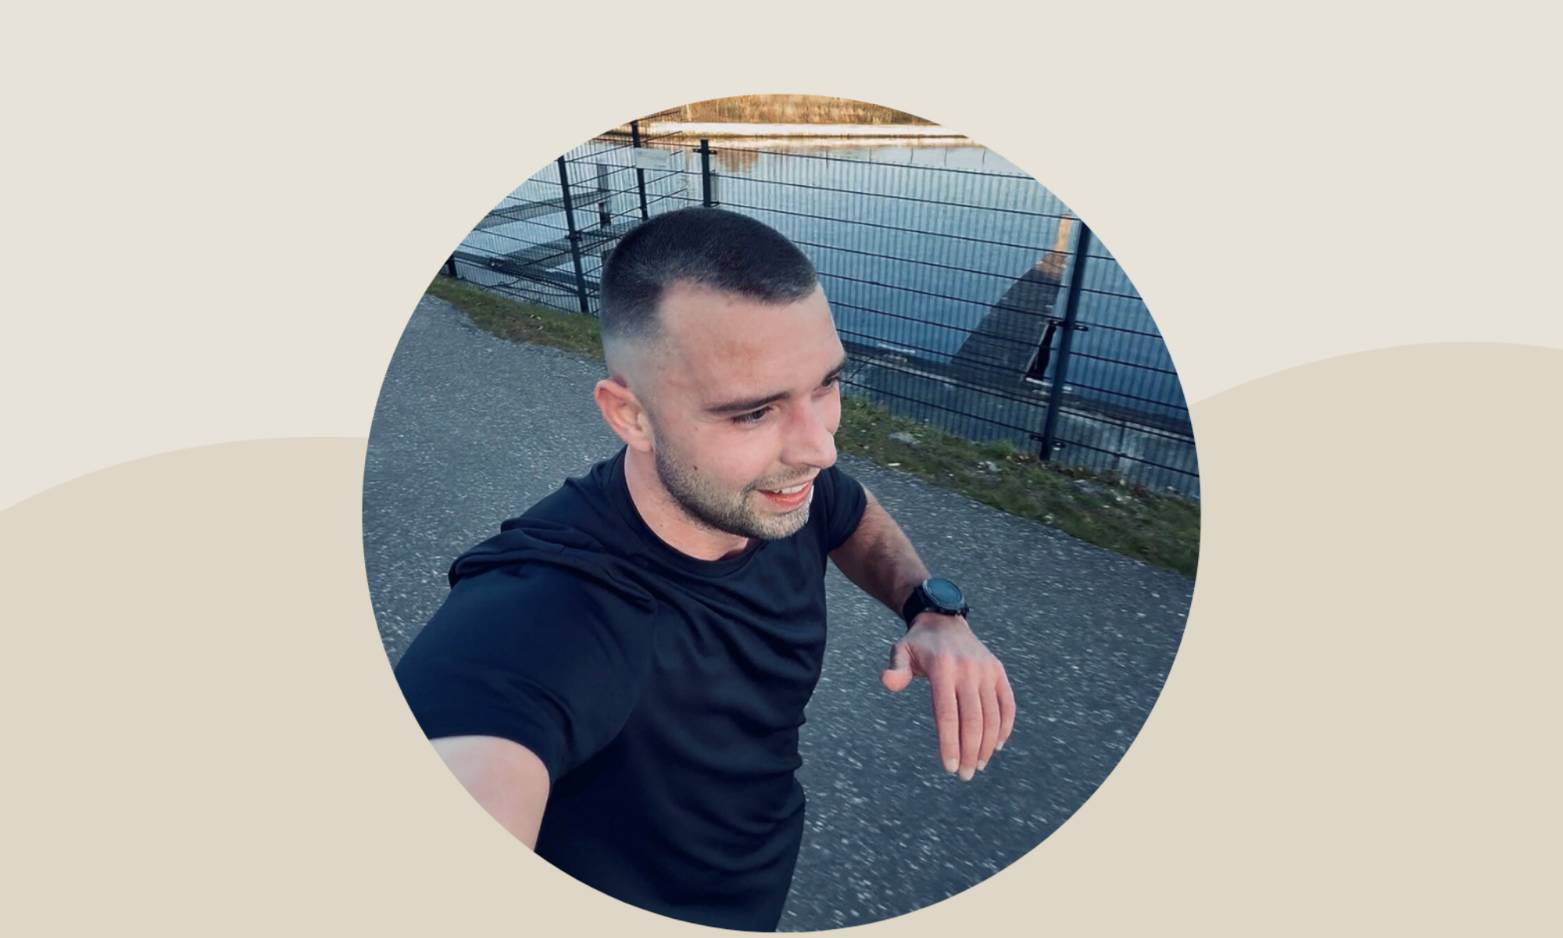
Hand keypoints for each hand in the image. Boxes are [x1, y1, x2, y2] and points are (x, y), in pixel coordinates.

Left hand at [882, 613, 1015, 779]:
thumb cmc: (919, 644)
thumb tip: (888, 682)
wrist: (944, 619)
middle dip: (970, 752)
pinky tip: (996, 746)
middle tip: (965, 774)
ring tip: (978, 765)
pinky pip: (1007, 704)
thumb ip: (896, 669)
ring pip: (992, 716)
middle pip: (973, 720)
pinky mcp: (998, 672)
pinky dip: (1005, 727)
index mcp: (943, 668)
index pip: (947, 715)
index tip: (949, 767)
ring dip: (987, 745)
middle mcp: (968, 670)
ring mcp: (986, 671)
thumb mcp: (901, 651)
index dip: (950, 744)